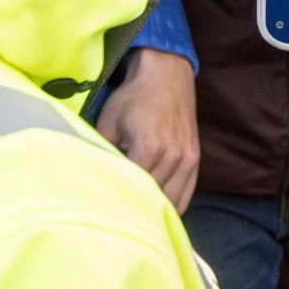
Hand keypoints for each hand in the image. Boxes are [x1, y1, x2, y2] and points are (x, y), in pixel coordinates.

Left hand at [96, 48, 199, 211]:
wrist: (166, 74)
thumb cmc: (133, 98)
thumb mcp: (108, 124)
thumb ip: (103, 154)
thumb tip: (93, 182)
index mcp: (149, 149)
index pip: (132, 190)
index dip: (117, 201)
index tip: (102, 208)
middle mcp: (174, 157)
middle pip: (153, 199)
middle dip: (135, 207)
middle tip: (116, 214)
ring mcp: (188, 159)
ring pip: (172, 201)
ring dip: (154, 208)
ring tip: (136, 212)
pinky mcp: (195, 158)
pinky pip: (187, 194)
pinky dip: (173, 205)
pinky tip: (157, 208)